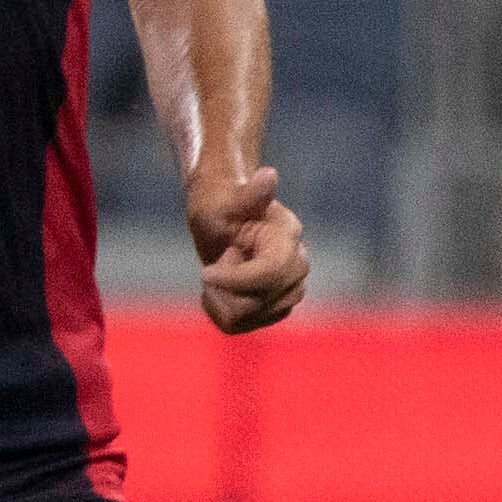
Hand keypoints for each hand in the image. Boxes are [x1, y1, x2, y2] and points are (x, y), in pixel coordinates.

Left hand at [187, 153, 309, 334]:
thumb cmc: (219, 204)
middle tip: (218, 261)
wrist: (221, 220)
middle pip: (258, 301)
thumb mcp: (224, 200)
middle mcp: (297, 266)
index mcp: (288, 237)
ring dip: (221, 299)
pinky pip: (240, 326)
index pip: (268, 273)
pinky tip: (216, 291)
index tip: (204, 273)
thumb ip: (248, 195)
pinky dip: (219, 312)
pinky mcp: (275, 307)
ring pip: (248, 316)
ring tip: (218, 273)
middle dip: (226, 287)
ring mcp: (290, 289)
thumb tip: (269, 175)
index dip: (234, 279)